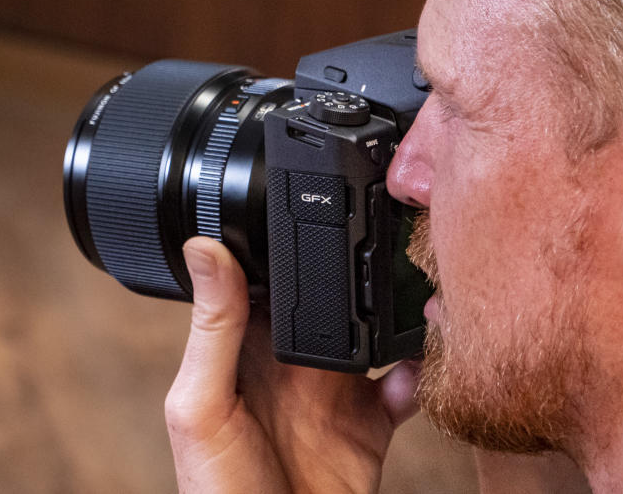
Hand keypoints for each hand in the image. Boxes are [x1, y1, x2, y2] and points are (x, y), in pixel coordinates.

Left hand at [165, 236, 421, 492]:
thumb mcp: (200, 406)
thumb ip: (211, 330)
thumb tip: (205, 249)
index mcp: (244, 348)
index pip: (267, 278)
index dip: (287, 241)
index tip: (312, 198)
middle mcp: (292, 362)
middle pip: (330, 297)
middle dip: (356, 270)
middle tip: (384, 235)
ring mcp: (335, 392)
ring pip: (373, 333)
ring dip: (396, 312)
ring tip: (418, 290)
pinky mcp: (371, 424)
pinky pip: (404, 386)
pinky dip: (420, 371)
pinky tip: (422, 364)